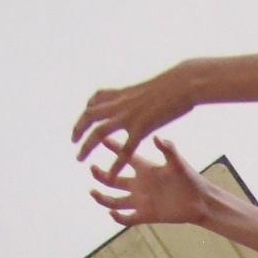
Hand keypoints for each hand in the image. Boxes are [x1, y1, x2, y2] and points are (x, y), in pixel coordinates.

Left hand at [73, 68, 197, 173]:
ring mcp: (128, 115)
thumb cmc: (174, 83)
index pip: (96, 100)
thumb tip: (136, 95)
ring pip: (99, 132)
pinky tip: (109, 175)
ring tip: (79, 159)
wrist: (184, 82)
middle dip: (79, 129)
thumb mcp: (150, 87)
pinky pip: (124, 149)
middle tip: (73, 142)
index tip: (83, 121)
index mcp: (123, 94)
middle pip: (90, 116)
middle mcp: (120, 104)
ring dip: (86, 146)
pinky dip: (115, 163)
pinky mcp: (141, 127)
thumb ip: (138, 96)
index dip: (86, 112)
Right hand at [90, 136, 211, 228]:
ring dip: (102, 197)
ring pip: (114, 200)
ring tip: (93, 192)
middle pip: (112, 179)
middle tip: (92, 167)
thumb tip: (156, 136)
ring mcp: (140, 200)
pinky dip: (118, 217)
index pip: (124, 155)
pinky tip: (112, 214)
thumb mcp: (178, 163)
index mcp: (145, 168)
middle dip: (100, 174)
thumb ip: (167, 149)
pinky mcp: (145, 215)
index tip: (100, 138)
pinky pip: (126, 218)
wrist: (200, 201)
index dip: (112, 147)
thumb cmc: (190, 179)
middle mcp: (139, 183)